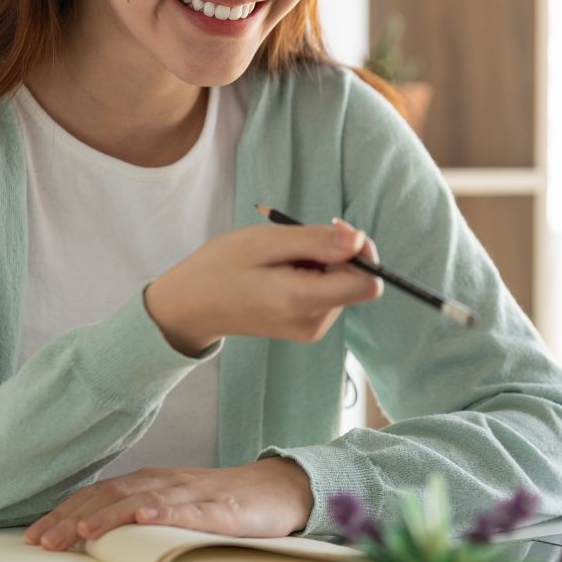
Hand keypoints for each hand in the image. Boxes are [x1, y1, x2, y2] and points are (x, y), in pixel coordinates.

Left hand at [22, 458, 316, 550]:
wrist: (277, 490)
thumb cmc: (220, 503)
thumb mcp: (172, 507)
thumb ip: (137, 515)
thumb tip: (87, 538)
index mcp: (149, 482)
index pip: (97, 494)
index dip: (63, 513)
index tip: (33, 537)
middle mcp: (165, 482)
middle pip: (110, 496)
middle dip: (72, 519)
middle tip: (42, 543)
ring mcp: (193, 494)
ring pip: (144, 500)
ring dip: (110, 515)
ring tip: (82, 533)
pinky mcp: (222, 509)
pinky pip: (190, 511)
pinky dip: (165, 513)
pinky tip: (145, 519)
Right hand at [145, 217, 381, 354]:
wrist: (192, 306)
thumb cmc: (222, 267)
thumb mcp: (266, 242)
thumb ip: (316, 241)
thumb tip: (360, 239)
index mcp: (303, 302)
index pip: (368, 284)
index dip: (362, 252)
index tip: (334, 231)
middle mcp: (314, 323)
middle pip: (356, 281)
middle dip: (336, 254)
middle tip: (294, 242)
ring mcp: (312, 329)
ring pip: (343, 285)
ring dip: (322, 263)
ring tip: (281, 260)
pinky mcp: (308, 327)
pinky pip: (329, 293)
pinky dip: (314, 275)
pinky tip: (283, 273)